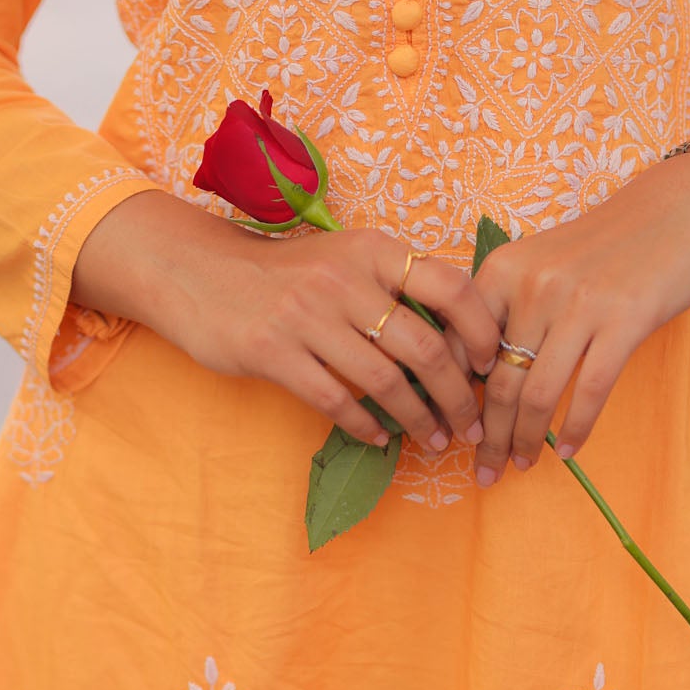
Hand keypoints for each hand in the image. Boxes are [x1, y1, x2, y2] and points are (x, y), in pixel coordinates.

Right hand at [70, 191, 500, 451]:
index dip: (483, 332)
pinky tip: (380, 439)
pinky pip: (337, 401)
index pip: (452, 286)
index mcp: (373, 250)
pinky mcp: (274, 352)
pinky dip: (368, 427)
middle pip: (426, 348)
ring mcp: (307, 316)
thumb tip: (464, 335)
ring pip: (386, 382)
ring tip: (435, 439)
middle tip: (472, 423)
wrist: (198, 273)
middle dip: (459, 395)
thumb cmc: (287, 275)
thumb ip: (396, 286)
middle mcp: (345, 278)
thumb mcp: (345, 259)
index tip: (491, 367)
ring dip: (420, 420)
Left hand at [461, 151, 689, 484]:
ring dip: (524, 440)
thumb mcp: (541, 264)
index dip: (450, 396)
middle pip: (497, 379)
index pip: (459, 345)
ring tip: (519, 466)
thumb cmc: (604, 247)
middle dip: (486, 434)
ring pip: (537, 392)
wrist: (677, 212)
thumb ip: (507, 308)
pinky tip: (567, 451)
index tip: (452, 432)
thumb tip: (477, 376)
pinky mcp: (624, 320)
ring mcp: (579, 303)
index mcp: (503, 269)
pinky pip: (589, 390)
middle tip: (482, 469)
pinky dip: (574, 429)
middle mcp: (534, 285)